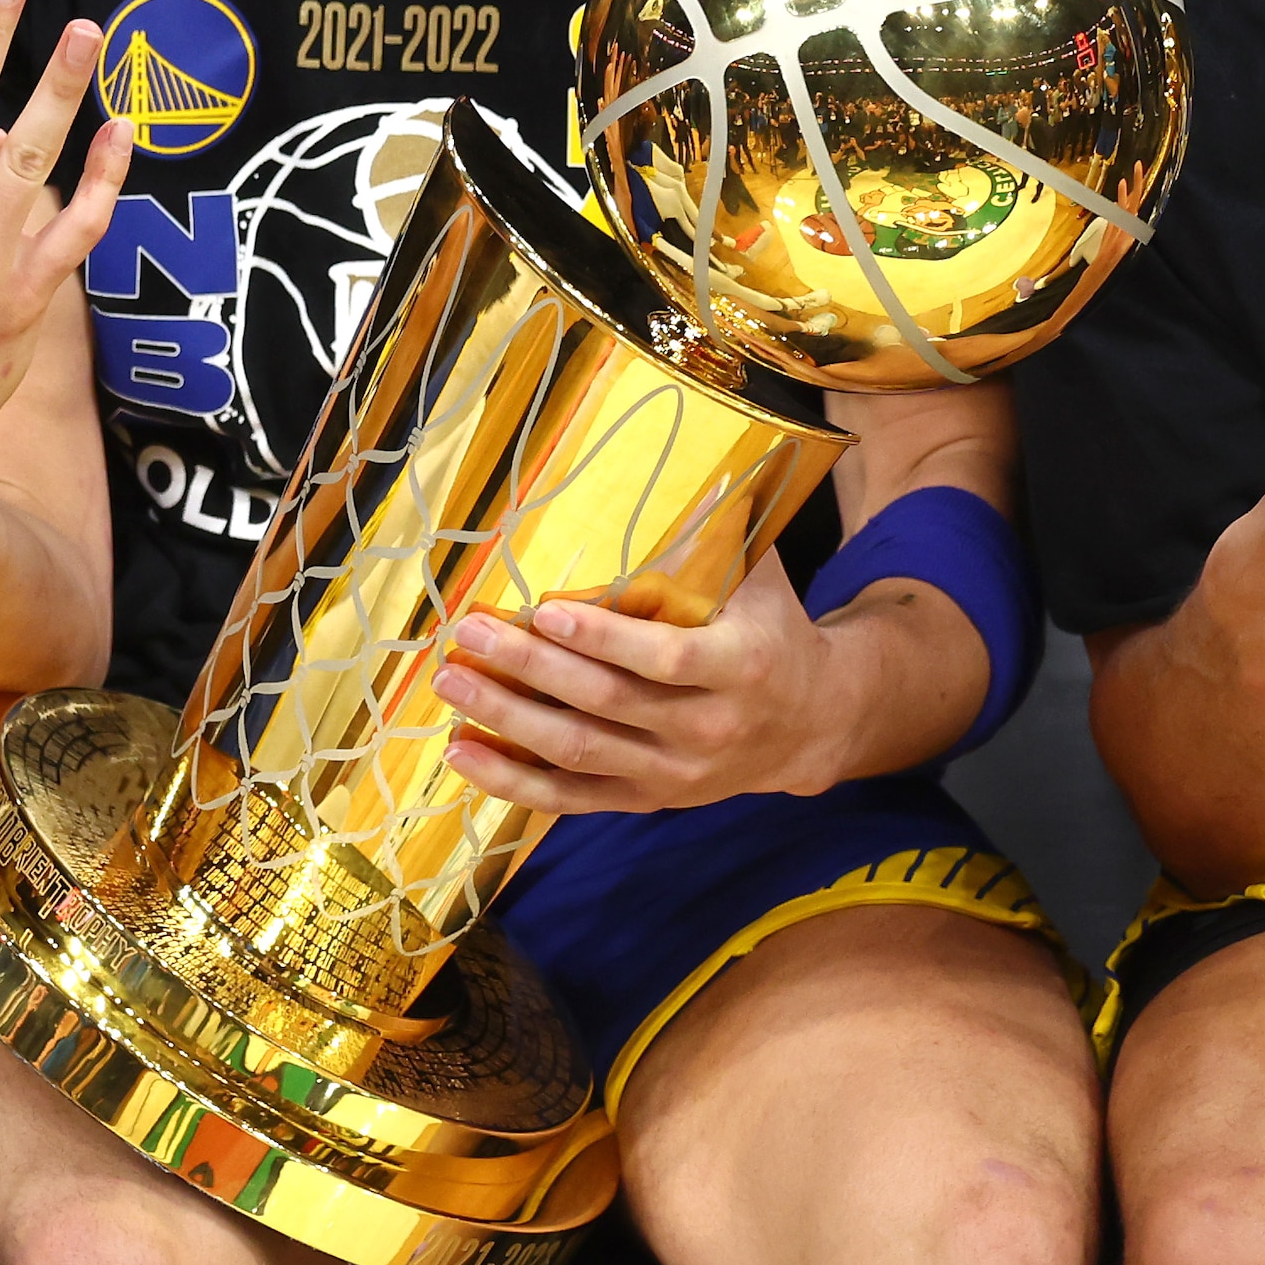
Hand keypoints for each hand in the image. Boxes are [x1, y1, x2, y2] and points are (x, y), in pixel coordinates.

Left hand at [441, 552, 885, 813]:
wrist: (812, 722)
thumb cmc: (772, 631)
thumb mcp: (759, 580)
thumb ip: (712, 535)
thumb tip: (662, 465)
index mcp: (739, 666)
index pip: (662, 658)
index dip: (601, 639)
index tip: (543, 609)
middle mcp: (706, 727)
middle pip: (605, 704)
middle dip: (530, 668)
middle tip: (470, 633)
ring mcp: (674, 773)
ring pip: (578, 753)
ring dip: (507, 721)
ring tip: (451, 684)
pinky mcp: (648, 799)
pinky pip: (570, 798)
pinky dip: (512, 782)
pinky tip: (461, 753)